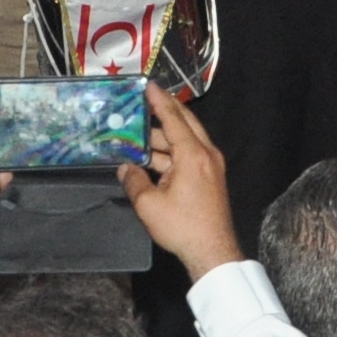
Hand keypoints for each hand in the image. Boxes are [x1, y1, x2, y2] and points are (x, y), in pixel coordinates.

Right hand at [121, 86, 242, 273]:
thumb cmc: (182, 227)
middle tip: (143, 102)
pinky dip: (170, 154)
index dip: (158, 101)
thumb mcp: (149, 205)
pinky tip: (151, 159)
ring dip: (163, 138)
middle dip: (163, 112)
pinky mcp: (209, 178)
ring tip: (138, 135)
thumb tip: (124, 168)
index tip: (148, 85)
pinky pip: (188, 156)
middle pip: (183, 123)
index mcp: (193, 154)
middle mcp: (205, 153)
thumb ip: (133, 181)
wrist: (212, 251)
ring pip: (184, 141)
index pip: (173, 118)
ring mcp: (210, 166)